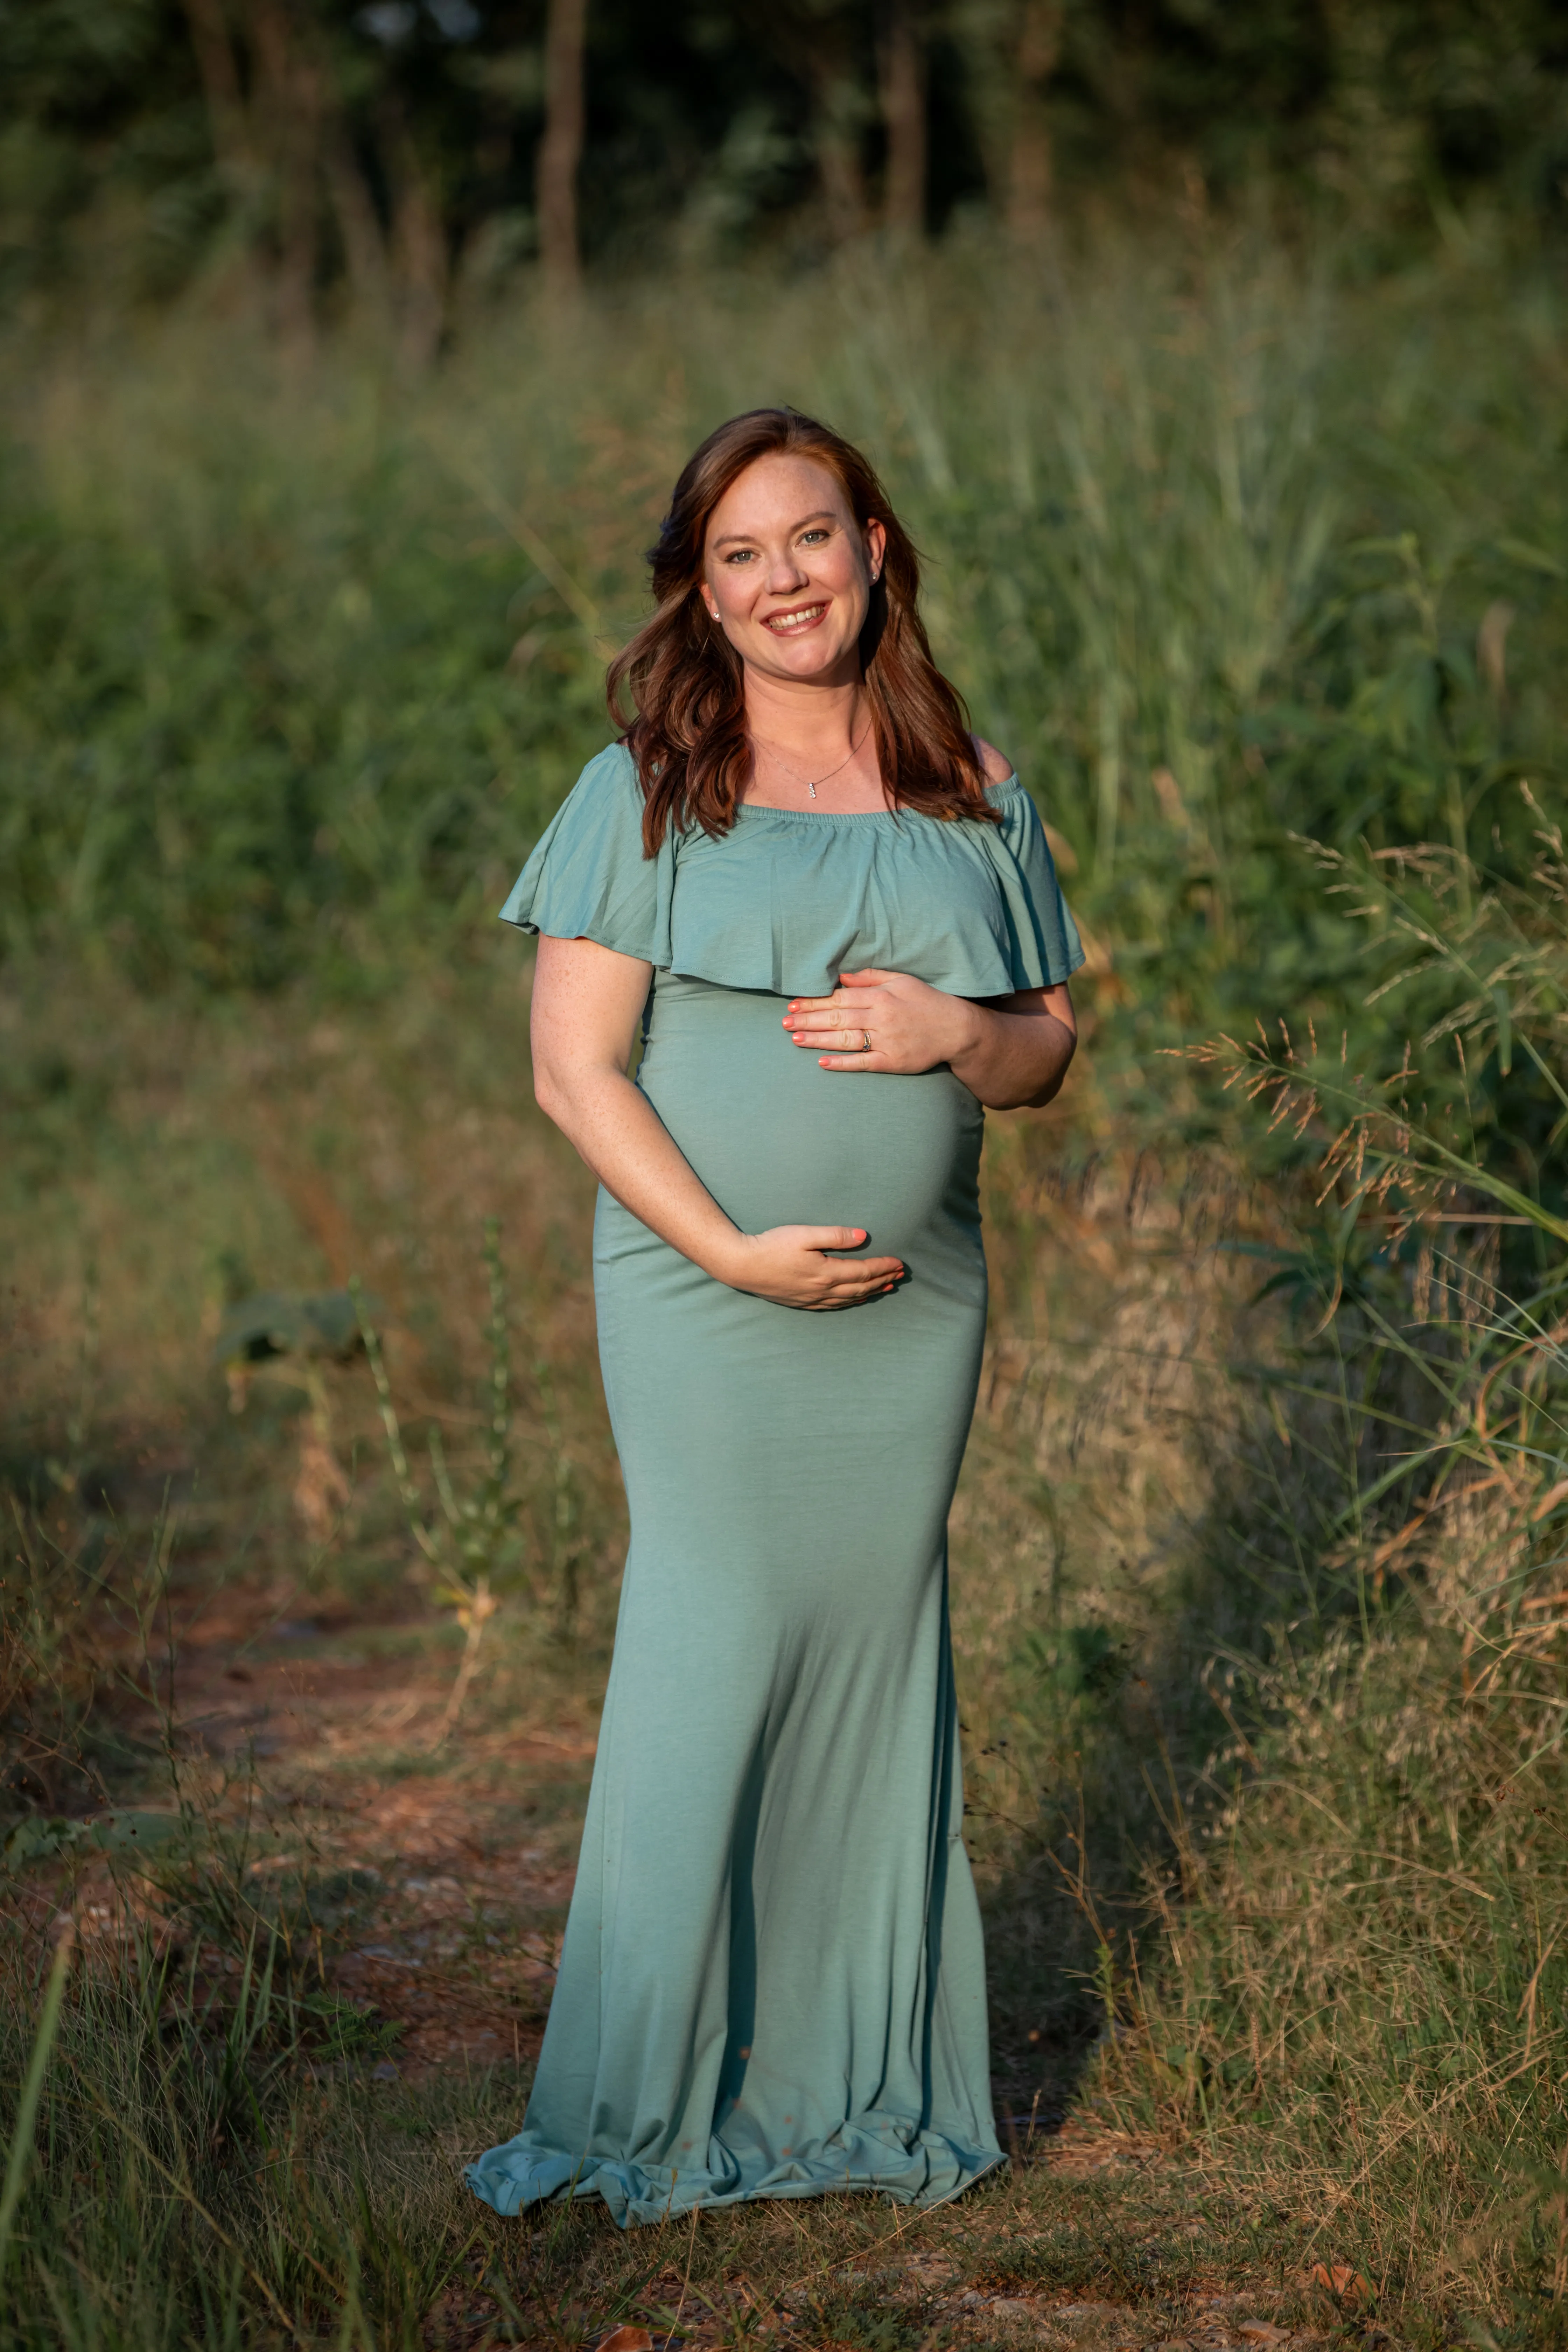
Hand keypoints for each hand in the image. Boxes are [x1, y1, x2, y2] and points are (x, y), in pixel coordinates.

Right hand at [714, 1224, 904, 1308]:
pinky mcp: (801, 1302)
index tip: (899, 1262)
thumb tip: (863, 1236)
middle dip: (882, 1280)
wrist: (742, 1266)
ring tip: (886, 1288)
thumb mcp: (804, 1234)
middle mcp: (822, 1290)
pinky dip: (850, 1302)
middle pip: (860, 1288)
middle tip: (900, 1275)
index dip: (883, 1267)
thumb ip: (835, 1235)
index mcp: (826, 1272)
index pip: (863, 1271)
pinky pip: (834, 1306)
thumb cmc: (771, 1245)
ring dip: (870, 1293)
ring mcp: (811, 1299)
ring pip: (849, 1300)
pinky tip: (855, 1300)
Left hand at [782, 969, 979, 1072]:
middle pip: (837, 1017)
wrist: (957, 1029)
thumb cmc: (927, 1002)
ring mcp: (886, 1041)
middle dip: (808, 1020)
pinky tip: (821, 1063)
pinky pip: (862, 1063)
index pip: (840, 998)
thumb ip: (870, 977)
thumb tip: (841, 977)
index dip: (814, 1001)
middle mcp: (880, 1017)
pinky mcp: (892, 1061)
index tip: (794, 1004)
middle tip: (784, 1022)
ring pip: (844, 1039)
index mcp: (881, 996)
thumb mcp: (901, 980)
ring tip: (794, 1039)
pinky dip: (842, 1063)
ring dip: (817, 1040)